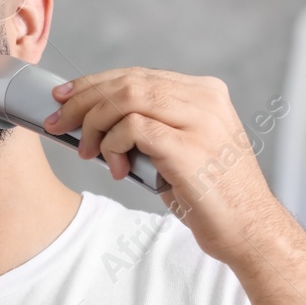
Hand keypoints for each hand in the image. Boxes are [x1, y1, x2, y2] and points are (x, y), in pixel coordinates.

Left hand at [44, 68, 287, 265]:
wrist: (248, 230)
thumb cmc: (210, 195)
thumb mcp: (181, 147)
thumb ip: (151, 125)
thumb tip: (93, 117)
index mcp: (206, 93)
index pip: (138, 74)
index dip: (94, 83)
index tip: (64, 97)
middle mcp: (205, 98)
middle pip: (127, 82)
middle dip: (83, 101)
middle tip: (58, 123)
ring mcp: (200, 120)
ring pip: (125, 99)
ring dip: (94, 125)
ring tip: (88, 153)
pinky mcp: (189, 146)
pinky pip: (132, 128)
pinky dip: (112, 145)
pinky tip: (115, 168)